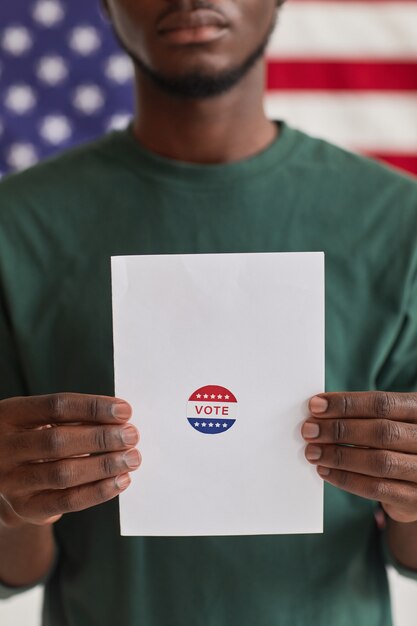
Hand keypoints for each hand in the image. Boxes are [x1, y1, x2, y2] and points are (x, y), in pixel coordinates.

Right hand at [0, 393, 140, 527]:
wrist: (8, 474)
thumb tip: (121, 420)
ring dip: (104, 465)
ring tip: (132, 458)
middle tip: (132, 435)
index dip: (94, 407)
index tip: (125, 410)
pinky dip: (98, 491)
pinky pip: (67, 501)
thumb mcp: (41, 419)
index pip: (57, 406)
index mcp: (9, 414)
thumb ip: (75, 417)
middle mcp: (4, 448)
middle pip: (59, 441)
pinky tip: (121, 480)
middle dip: (101, 438)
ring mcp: (11, 481)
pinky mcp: (25, 508)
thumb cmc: (36, 437)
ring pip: (64, 473)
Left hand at [302, 391, 416, 522]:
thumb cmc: (398, 443)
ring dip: (339, 456)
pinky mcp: (415, 499)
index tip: (315, 405)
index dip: (346, 404)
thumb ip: (363, 415)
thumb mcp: (392, 420)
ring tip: (313, 452)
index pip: (382, 403)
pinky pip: (377, 489)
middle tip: (309, 430)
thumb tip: (318, 410)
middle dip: (338, 430)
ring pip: (379, 462)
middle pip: (380, 431)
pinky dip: (346, 480)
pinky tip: (325, 472)